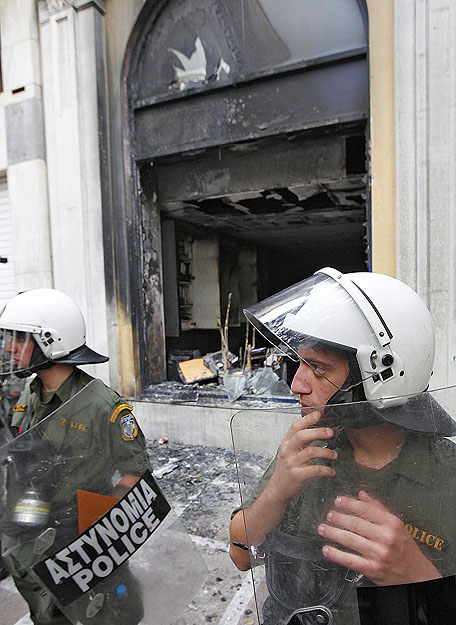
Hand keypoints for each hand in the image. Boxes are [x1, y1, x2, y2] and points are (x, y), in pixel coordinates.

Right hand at [266, 410, 336, 504]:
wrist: (277, 490)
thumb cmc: (287, 470)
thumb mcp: (290, 453)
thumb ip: (301, 442)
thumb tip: (318, 430)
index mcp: (286, 443)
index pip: (295, 427)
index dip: (307, 419)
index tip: (319, 413)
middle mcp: (287, 451)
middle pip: (302, 436)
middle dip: (318, 432)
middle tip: (331, 432)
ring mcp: (291, 463)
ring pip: (310, 452)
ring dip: (326, 452)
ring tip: (334, 455)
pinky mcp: (297, 475)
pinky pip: (314, 470)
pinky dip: (326, 470)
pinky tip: (331, 471)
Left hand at [317, 490, 440, 584]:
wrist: (417, 575)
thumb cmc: (405, 548)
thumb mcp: (397, 525)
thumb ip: (379, 508)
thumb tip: (361, 494)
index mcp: (392, 524)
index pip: (366, 509)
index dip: (349, 504)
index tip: (337, 501)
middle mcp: (386, 538)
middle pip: (356, 524)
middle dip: (338, 518)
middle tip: (329, 515)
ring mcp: (379, 554)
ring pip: (350, 540)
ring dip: (333, 533)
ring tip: (322, 529)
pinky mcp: (373, 569)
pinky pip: (350, 560)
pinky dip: (336, 554)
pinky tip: (326, 549)